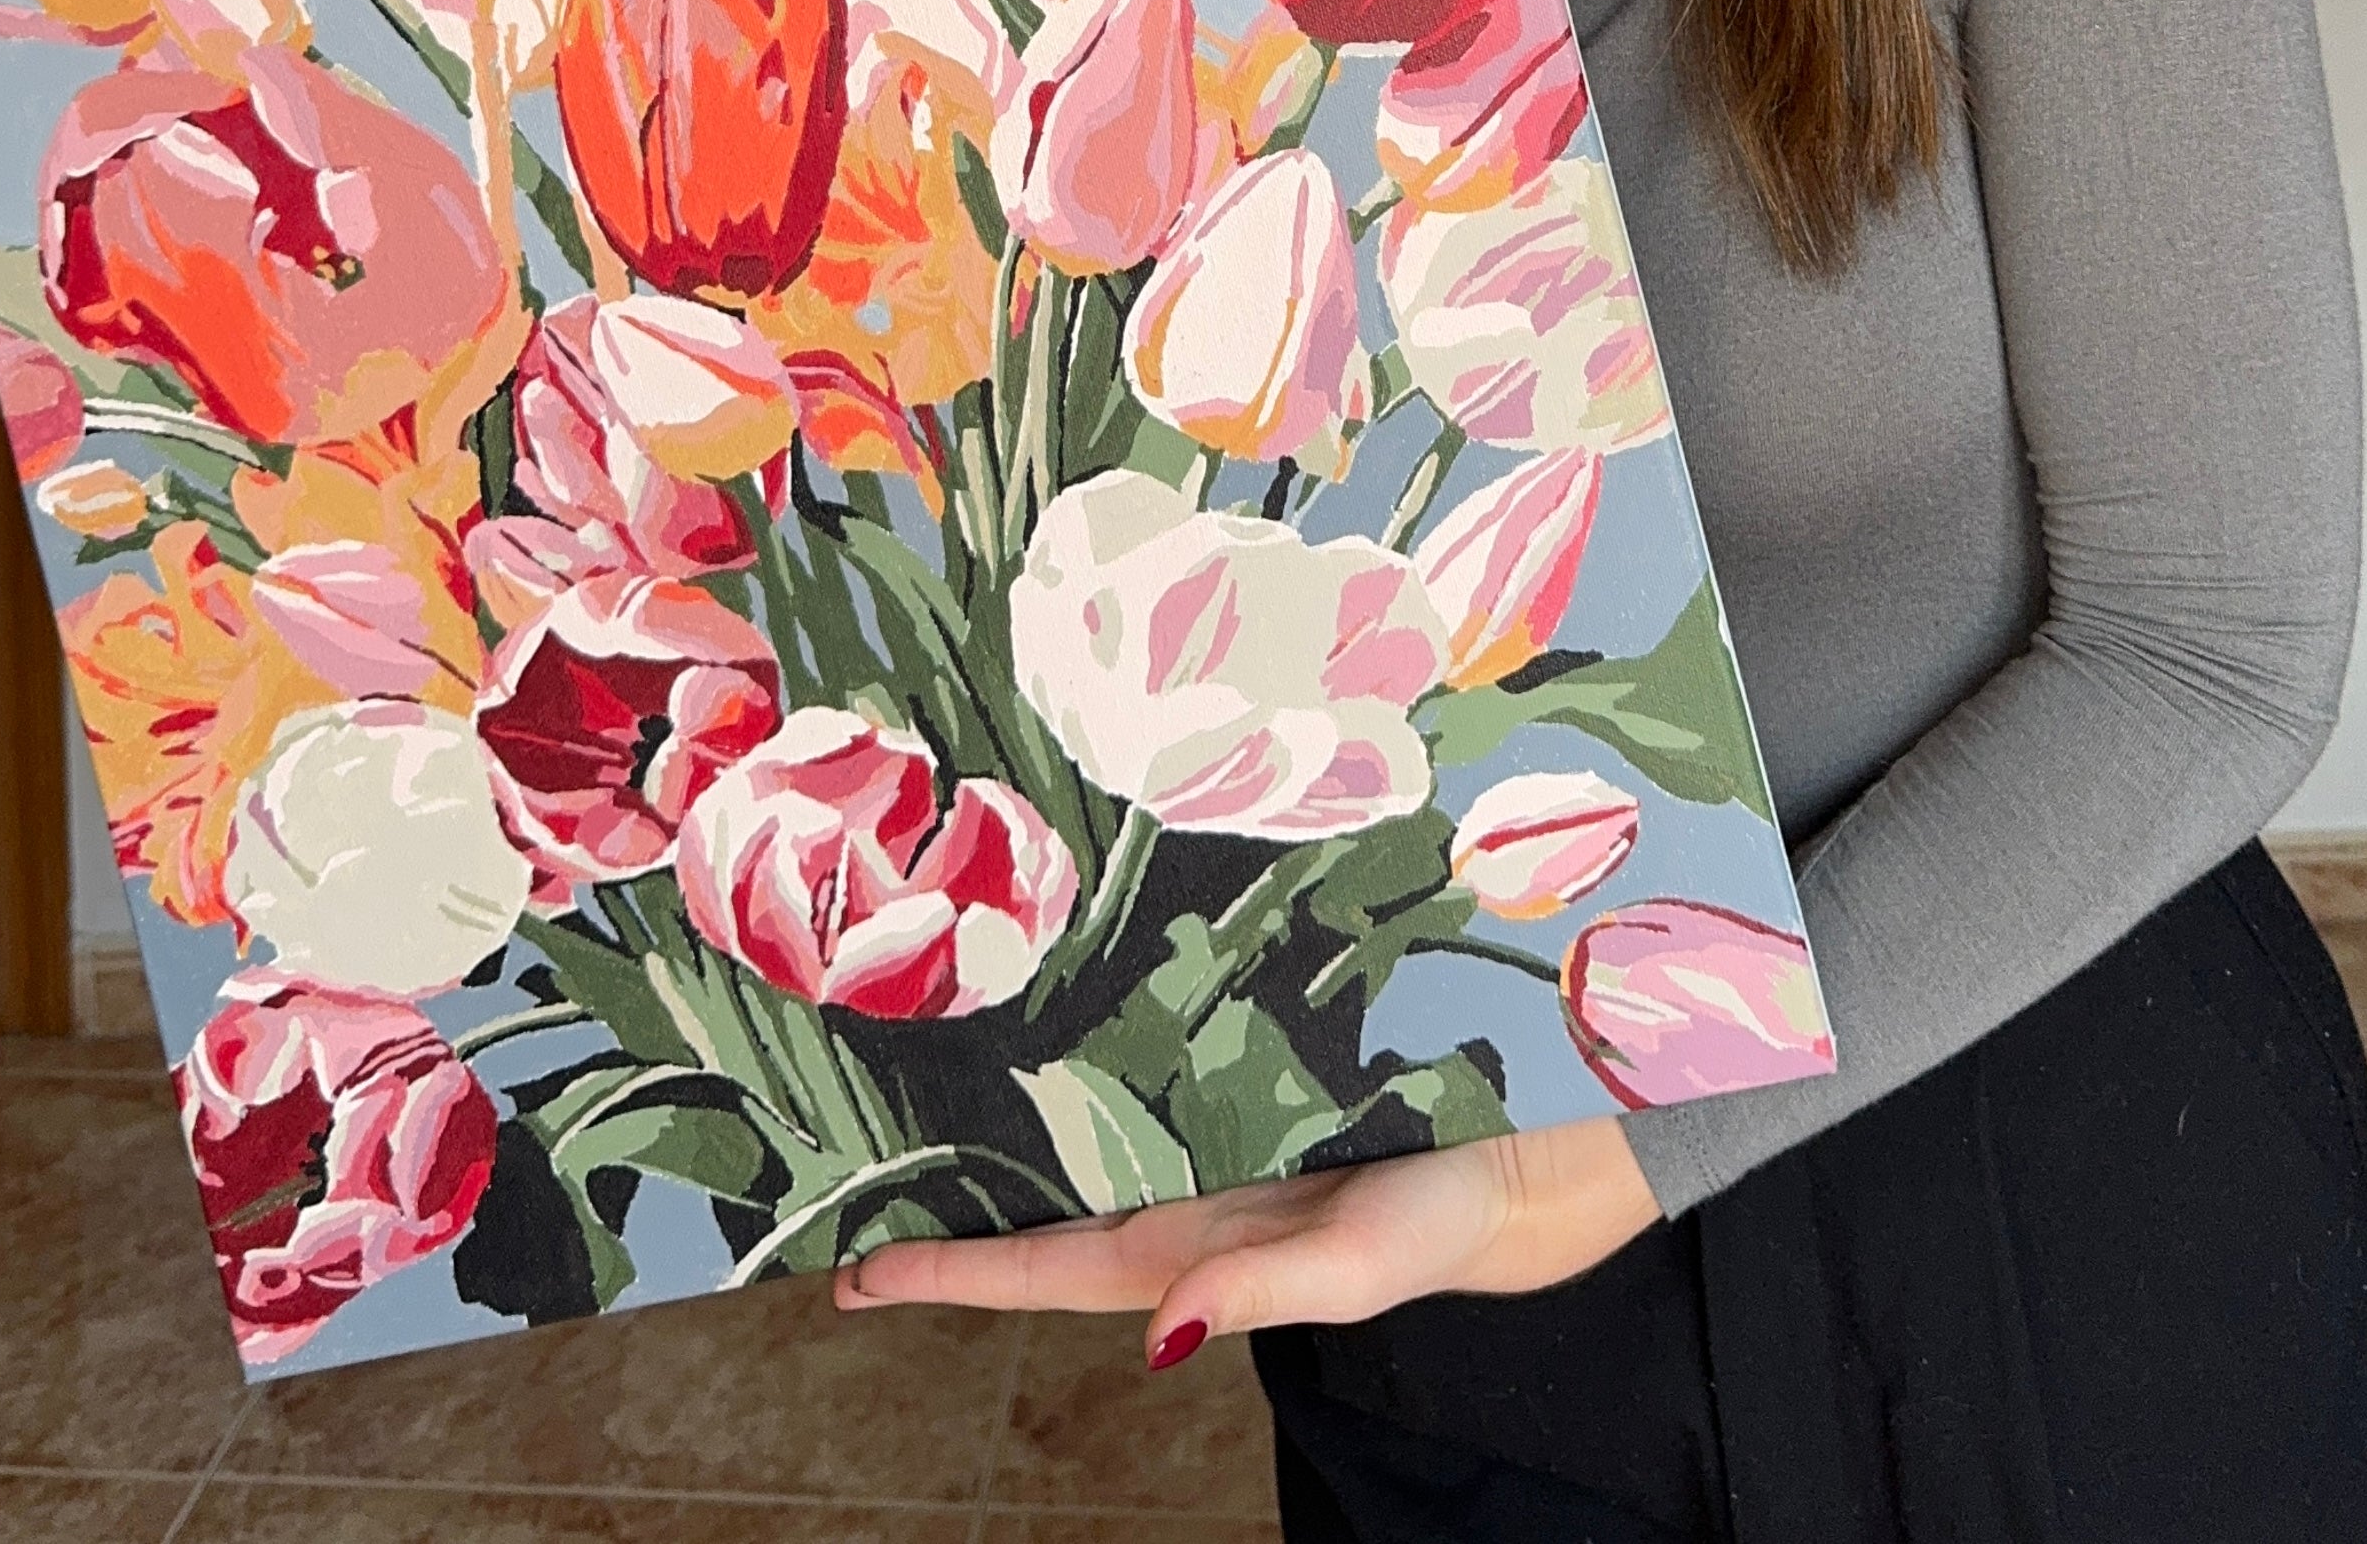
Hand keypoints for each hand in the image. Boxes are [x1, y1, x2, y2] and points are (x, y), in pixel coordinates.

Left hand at [834, 1116, 1659, 1370]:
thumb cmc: (1441, 1213)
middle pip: (1037, 1207)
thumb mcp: (1356, 1261)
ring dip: (996, 1133)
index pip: (1040, 1268)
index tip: (851, 1275)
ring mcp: (1204, 1138)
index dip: (947, 1274)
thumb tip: (1157, 1335)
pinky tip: (1038, 1032)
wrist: (1524, 1145)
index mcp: (1190, 1243)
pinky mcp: (1239, 1079)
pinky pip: (1132, 1077)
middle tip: (842, 1192)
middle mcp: (1180, 1193)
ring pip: (1074, 1139)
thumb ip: (1259, 1294)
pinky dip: (1073, 1066)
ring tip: (909, 1105)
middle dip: (945, 1208)